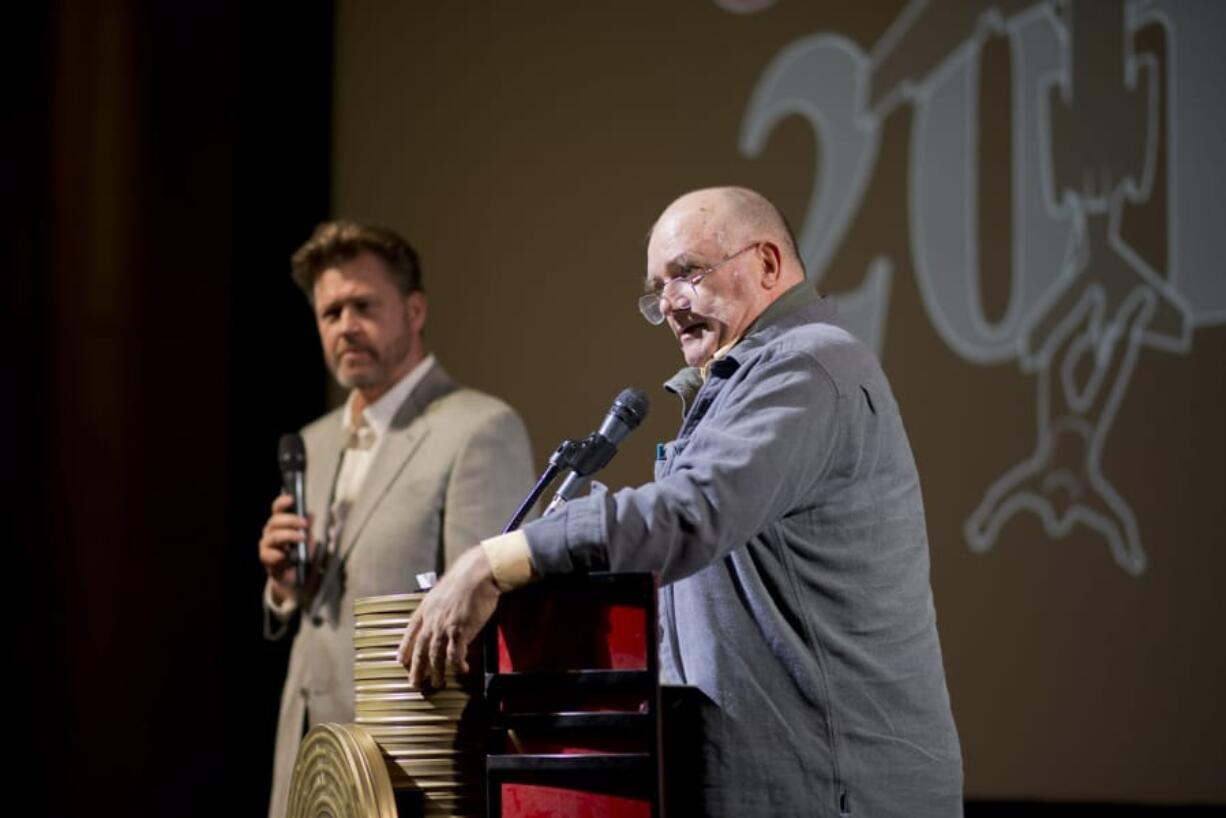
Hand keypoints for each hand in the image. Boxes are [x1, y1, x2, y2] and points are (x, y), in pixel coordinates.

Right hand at [258, 493, 313, 604]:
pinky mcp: (265, 558)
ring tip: (302, 538)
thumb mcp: (307, 537)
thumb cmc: (299, 553)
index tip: (292, 499)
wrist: (295, 575)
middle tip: (304, 523)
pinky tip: (287, 555)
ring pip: (273, 536)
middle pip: (275, 520)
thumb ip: (307, 526)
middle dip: (291, 520)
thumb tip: (310, 514)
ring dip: (288, 535)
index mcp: (279, 523)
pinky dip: (279, 554)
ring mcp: (266, 544)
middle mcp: (270, 531)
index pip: (277, 509)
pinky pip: (269, 554)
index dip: (282, 502)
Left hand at [397, 546, 500, 688]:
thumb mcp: (442, 591)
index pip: (410, 633)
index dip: (405, 648)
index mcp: (425, 609)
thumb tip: (442, 614)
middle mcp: (431, 620)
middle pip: (420, 650)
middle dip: (416, 670)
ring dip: (436, 672)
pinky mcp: (460, 631)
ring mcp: (444, 627)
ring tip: (437, 684)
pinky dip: (458, 665)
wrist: (476, 573)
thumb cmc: (464, 579)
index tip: (401, 661)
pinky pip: (456, 655)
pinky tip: (462, 671)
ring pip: (436, 657)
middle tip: (415, 684)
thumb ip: (439, 606)